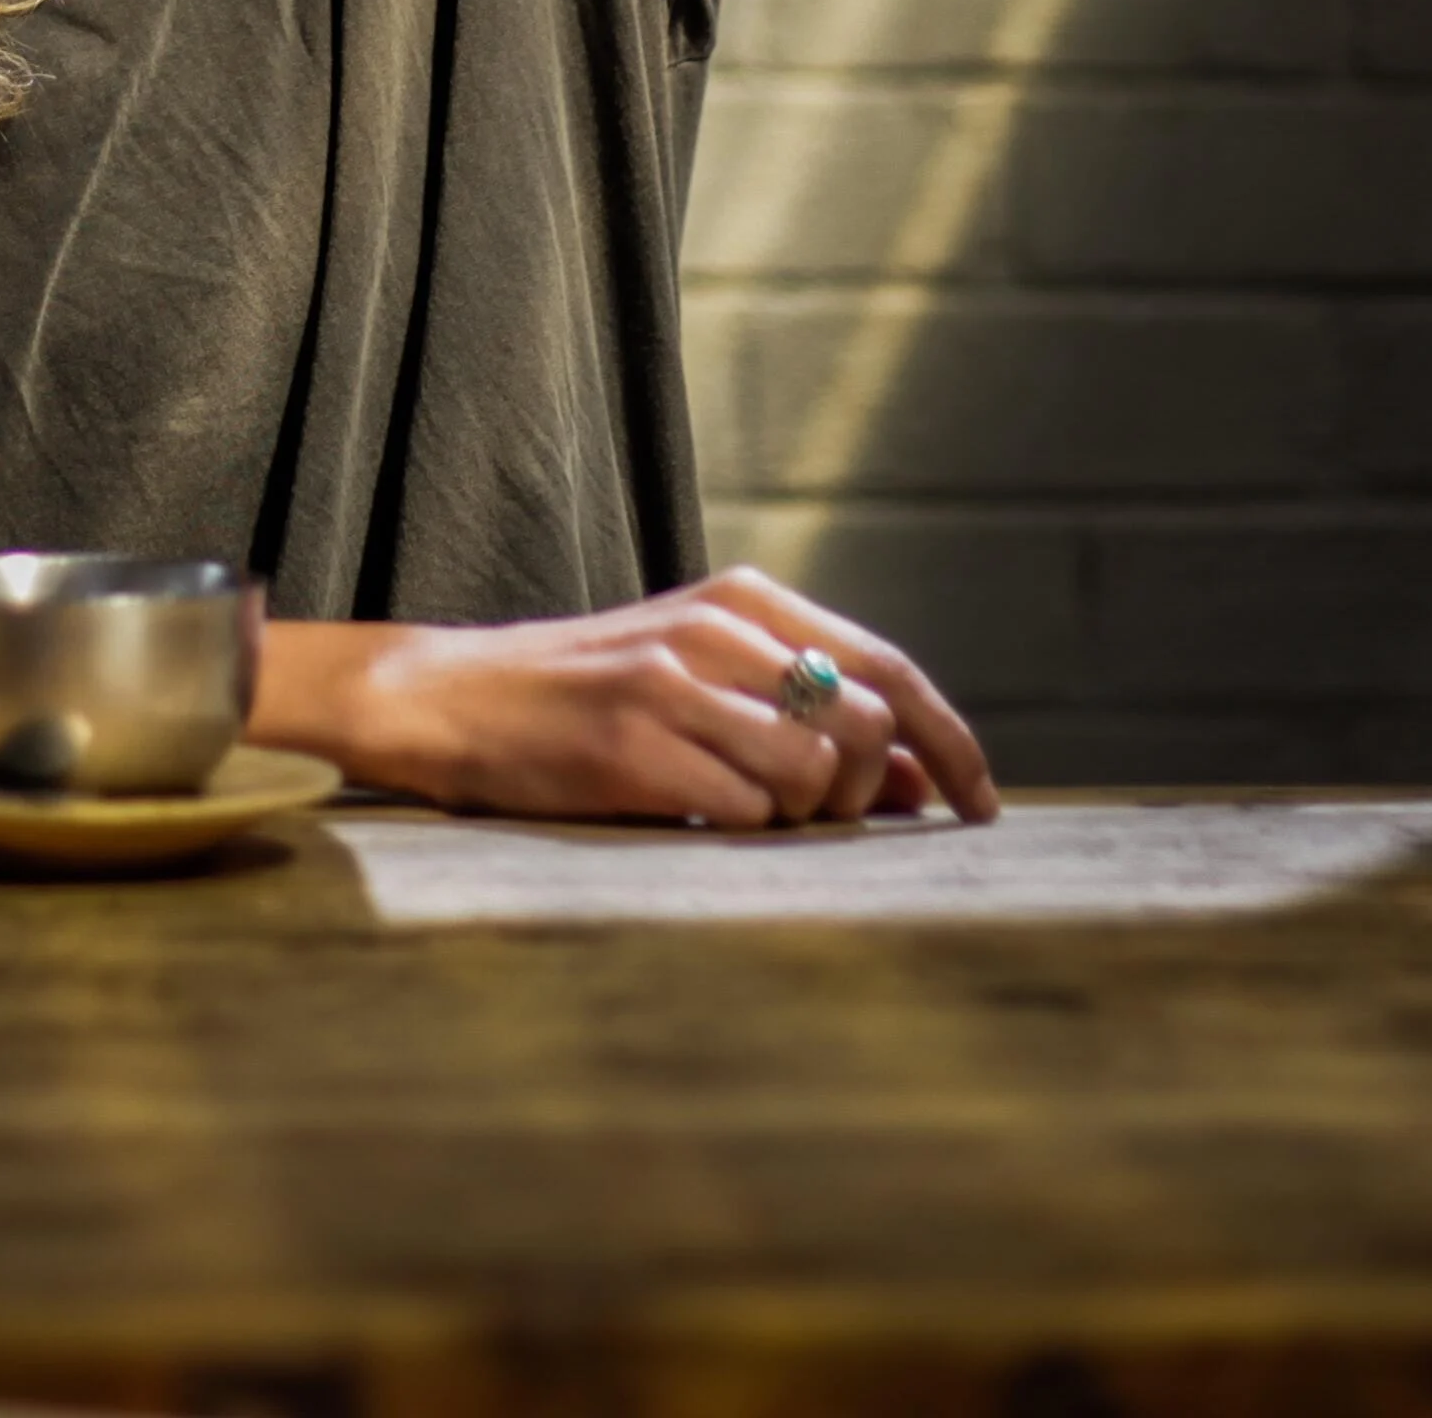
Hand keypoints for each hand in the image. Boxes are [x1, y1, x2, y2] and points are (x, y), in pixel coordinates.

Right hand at [275, 568, 998, 828]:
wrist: (450, 698)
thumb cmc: (588, 699)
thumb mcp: (704, 682)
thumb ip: (808, 718)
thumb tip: (919, 785)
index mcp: (745, 600)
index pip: (890, 668)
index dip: (951, 742)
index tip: (981, 807)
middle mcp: (718, 628)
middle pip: (864, 724)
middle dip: (861, 795)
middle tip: (814, 819)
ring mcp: (674, 683)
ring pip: (810, 773)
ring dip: (796, 816)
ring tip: (736, 809)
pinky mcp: (633, 745)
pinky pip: (742, 813)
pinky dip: (736, 831)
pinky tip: (686, 815)